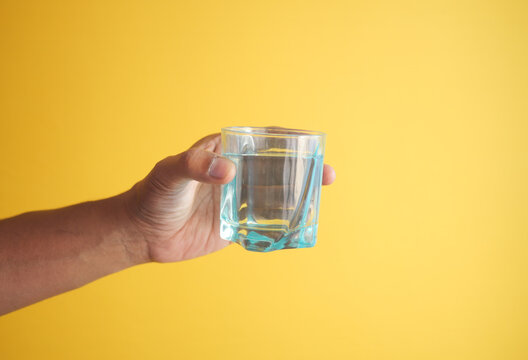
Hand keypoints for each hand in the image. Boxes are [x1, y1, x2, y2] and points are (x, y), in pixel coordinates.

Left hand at [124, 133, 335, 262]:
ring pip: (274, 196)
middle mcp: (234, 174)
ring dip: (297, 196)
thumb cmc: (152, 196)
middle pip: (275, 169)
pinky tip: (299, 225)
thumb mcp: (169, 173)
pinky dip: (281, 224)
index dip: (288, 140)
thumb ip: (194, 165)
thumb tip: (228, 171)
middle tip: (327, 175)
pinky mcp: (234, 225)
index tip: (312, 143)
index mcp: (223, 152)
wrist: (142, 233)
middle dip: (303, 170)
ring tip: (320, 198)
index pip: (261, 140)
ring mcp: (236, 200)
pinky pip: (263, 223)